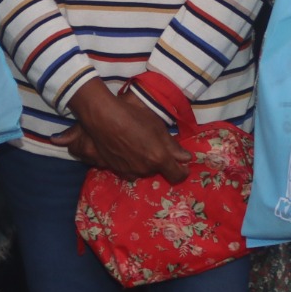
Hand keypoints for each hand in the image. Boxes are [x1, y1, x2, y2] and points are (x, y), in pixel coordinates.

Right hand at [68, 82, 189, 182]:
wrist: (104, 117)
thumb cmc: (134, 116)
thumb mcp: (158, 127)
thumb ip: (173, 146)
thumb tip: (187, 158)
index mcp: (158, 159)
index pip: (176, 175)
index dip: (182, 173)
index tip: (184, 167)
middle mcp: (145, 169)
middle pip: (158, 171)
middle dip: (159, 162)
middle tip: (155, 145)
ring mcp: (129, 171)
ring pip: (143, 171)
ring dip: (145, 163)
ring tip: (138, 146)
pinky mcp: (115, 169)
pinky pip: (129, 170)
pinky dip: (131, 163)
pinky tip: (126, 149)